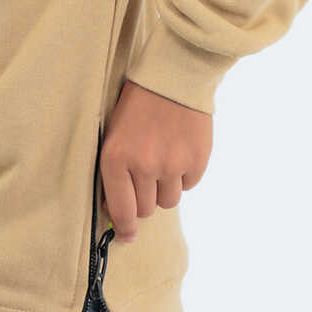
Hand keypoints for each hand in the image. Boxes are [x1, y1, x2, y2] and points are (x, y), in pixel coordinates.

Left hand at [100, 79, 211, 242]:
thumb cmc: (137, 103)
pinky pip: (189, 184)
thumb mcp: (114, 133)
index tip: (126, 236)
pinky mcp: (197, 161)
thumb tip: (118, 210)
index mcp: (115, 159)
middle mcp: (143, 166)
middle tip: (144, 183)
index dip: (124, 228)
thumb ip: (115, 172)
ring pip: (169, 200)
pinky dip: (184, 174)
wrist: (173, 75)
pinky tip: (179, 151)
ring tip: (163, 160)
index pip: (121, 210)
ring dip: (164, 188)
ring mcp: (172, 165)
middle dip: (144, 202)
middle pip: (146, 210)